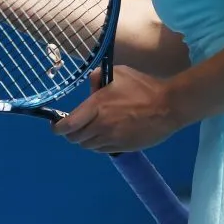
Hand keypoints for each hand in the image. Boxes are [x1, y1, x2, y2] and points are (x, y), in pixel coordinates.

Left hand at [52, 66, 180, 153]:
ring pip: (88, 146)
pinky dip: (98, 144)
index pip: (69, 125)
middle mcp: (100, 126)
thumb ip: (97, 77)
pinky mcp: (123, 147)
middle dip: (71, 133)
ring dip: (85, 139)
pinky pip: (103, 150)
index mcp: (96, 106)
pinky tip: (104, 135)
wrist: (167, 107)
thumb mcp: (117, 73)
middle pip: (76, 138)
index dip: (58, 128)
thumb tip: (90, 86)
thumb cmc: (142, 87)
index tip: (55, 126)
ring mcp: (112, 139)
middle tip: (73, 126)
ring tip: (89, 129)